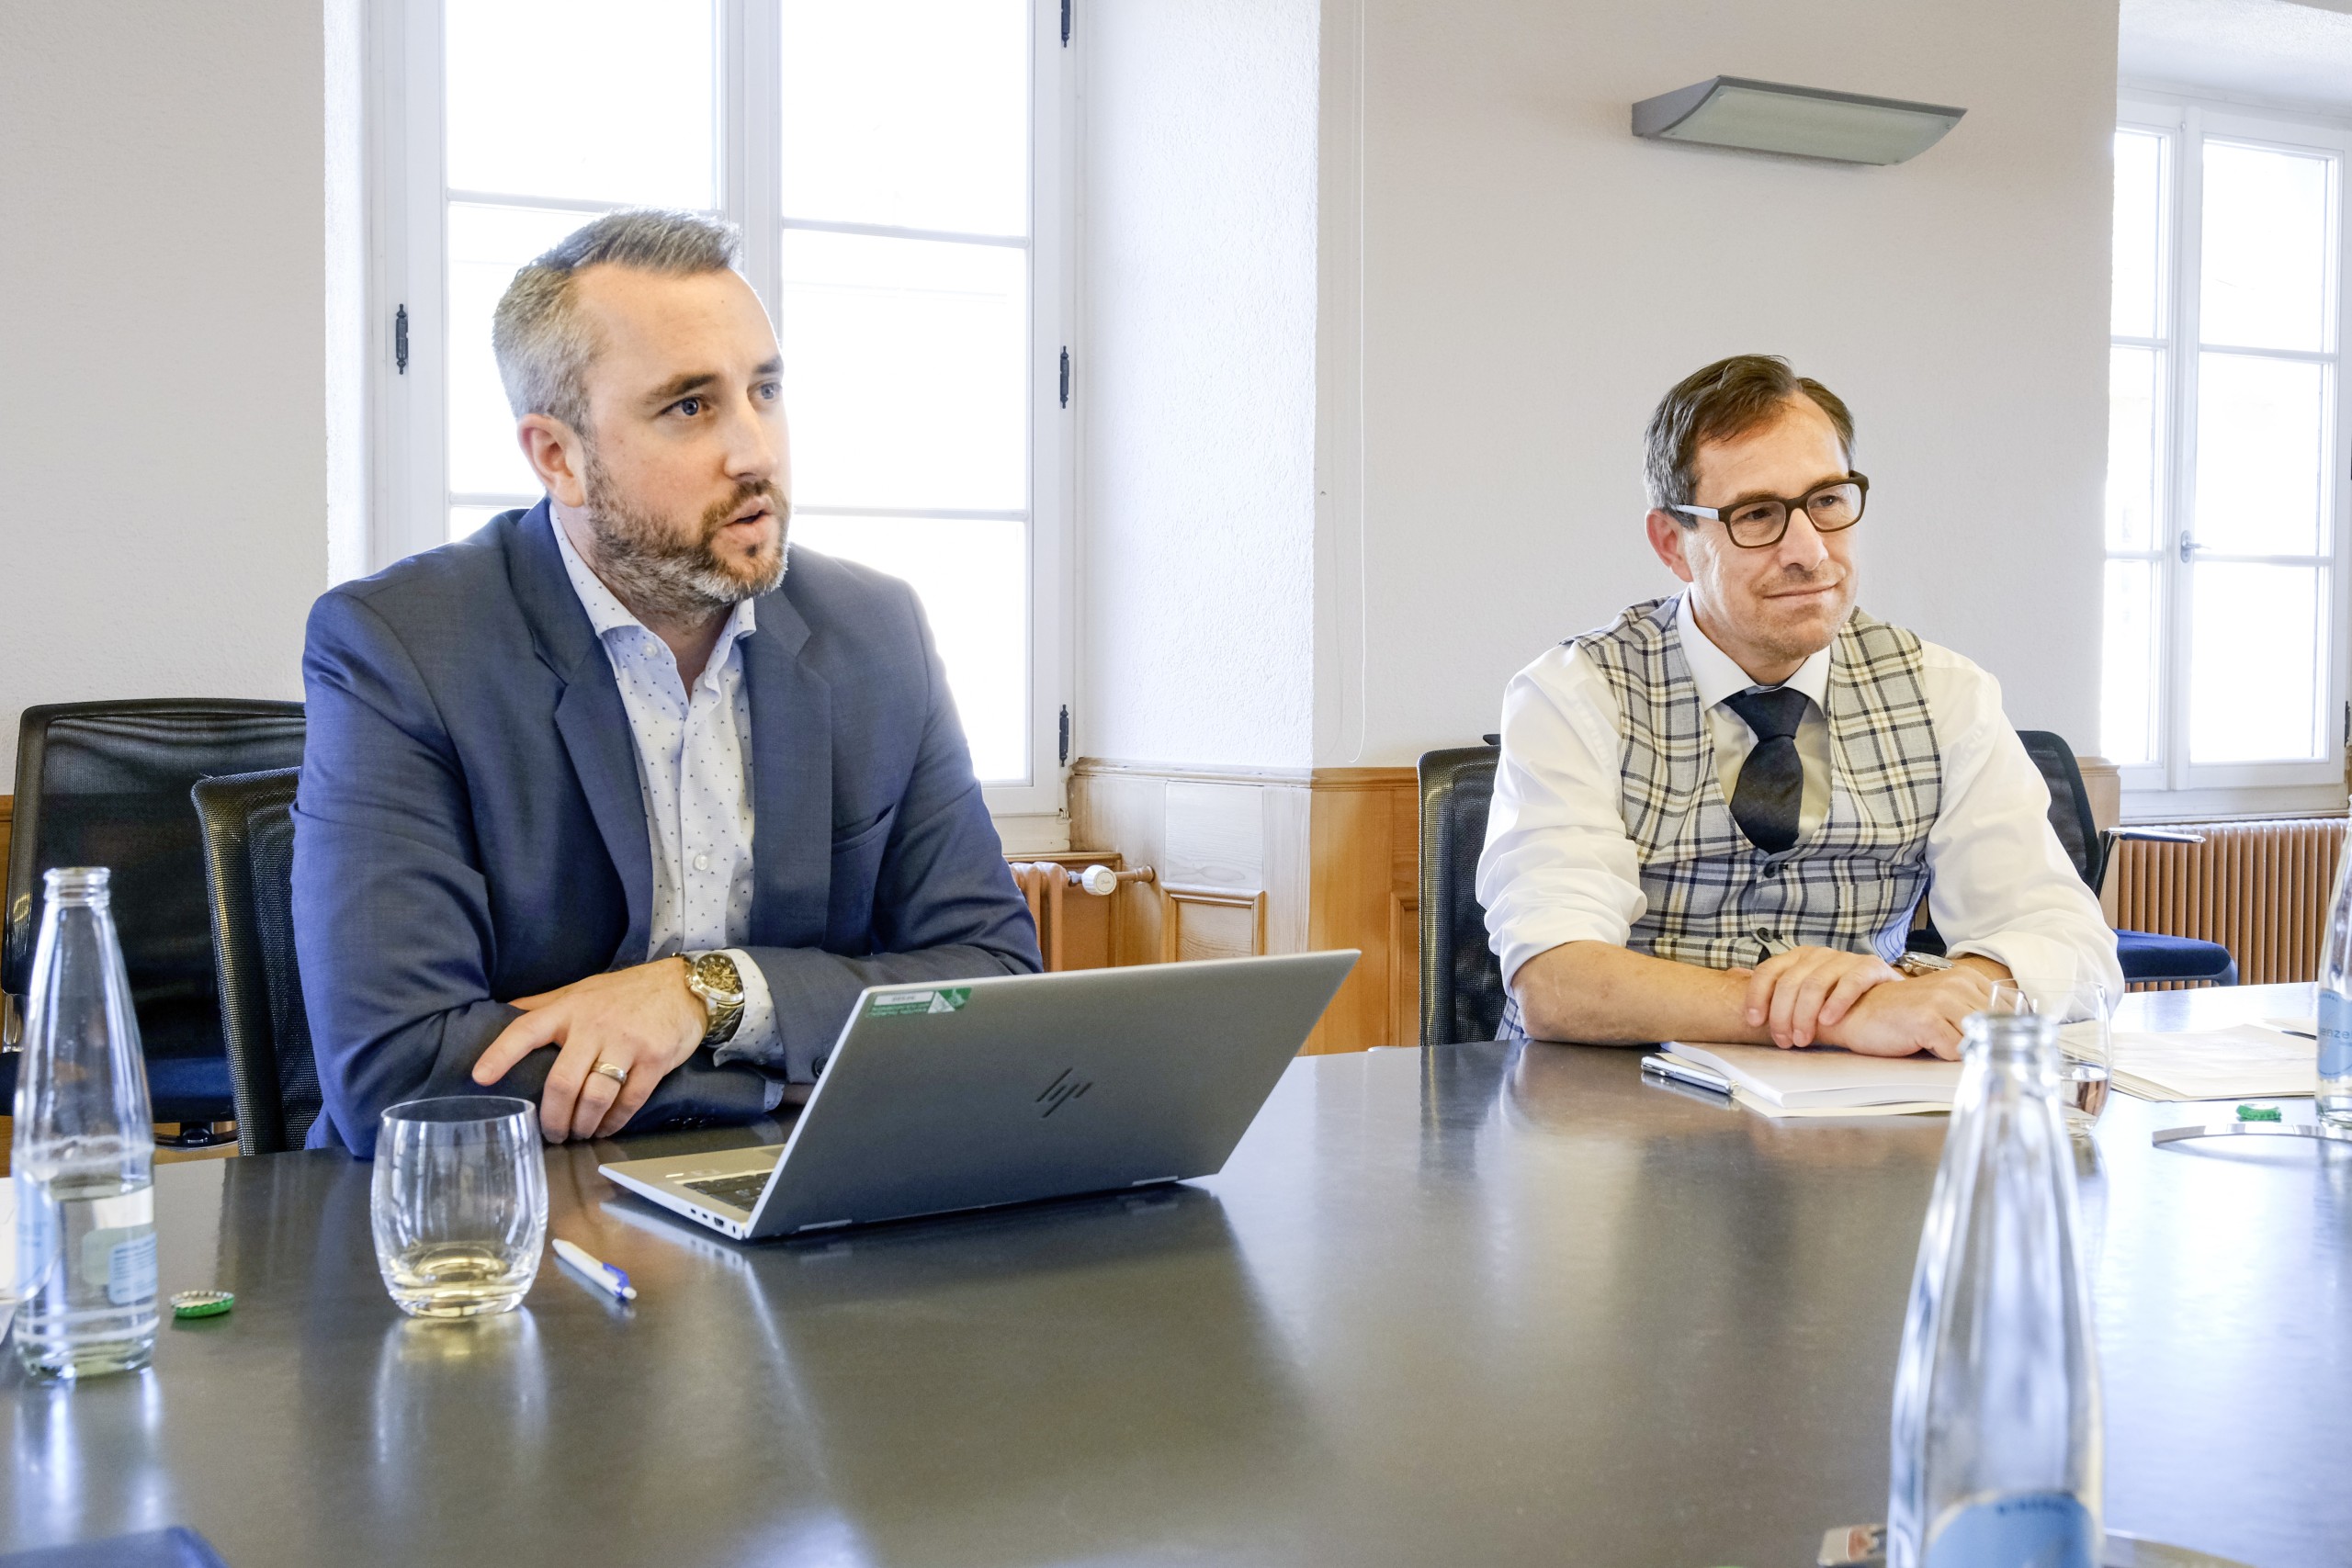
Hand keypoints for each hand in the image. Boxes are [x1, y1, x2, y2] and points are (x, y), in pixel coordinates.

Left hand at [470, 959, 708, 1141]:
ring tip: (578, 1134)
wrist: (683, 986)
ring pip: (595, 1096)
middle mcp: (595, 1025)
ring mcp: (627, 1043)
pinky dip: (614, 1122)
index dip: (501, 1054)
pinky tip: (606, 1128)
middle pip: (563, 1081)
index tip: (480, 1078)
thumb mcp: (581, 990)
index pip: (526, 1030)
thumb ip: (544, 1005)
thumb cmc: (625, 992)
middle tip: (551, 1133)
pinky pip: (629, 1101)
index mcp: (569, 1009)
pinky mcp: (655, 1059)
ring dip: (583, 1124)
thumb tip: (502, 1010)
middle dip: (553, 1117)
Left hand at [1741, 946, 1902, 1048]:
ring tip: (1803, 1039)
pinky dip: (1837, 1003)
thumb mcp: (1806, 996)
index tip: (1753, 1022)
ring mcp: (1845, 959)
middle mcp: (1819, 955)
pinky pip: (1851, 981)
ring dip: (1805, 1015)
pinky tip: (1829, 1021)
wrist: (1894, 1003)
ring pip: (1815, 983)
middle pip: (1789, 982)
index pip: (1768, 971)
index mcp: (1799, 958)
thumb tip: (1733, 978)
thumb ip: (1776, 989)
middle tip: (1783, 1040)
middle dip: (1781, 1014)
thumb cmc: (1844, 1003)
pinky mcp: (1871, 968)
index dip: (1756, 996)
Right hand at [1814, 965, 1997, 1059]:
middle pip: (1995, 1028)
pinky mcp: (1928, 1019)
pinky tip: (1925, 1045)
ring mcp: (1942, 1000)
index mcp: (1965, 977)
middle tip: (1951, 1042)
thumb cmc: (1900, 1014)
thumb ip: (1974, 1011)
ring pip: (1978, 1039)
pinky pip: (1957, 1051)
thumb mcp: (1944, 1005)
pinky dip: (1945, 1056)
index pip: (2008, 1009)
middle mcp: (1957, 984)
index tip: (1983, 1038)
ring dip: (1961, 1050)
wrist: (1857, 1012)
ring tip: (1936, 1042)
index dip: (2000, 1030)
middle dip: (1982, 1043)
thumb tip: (2010, 1035)